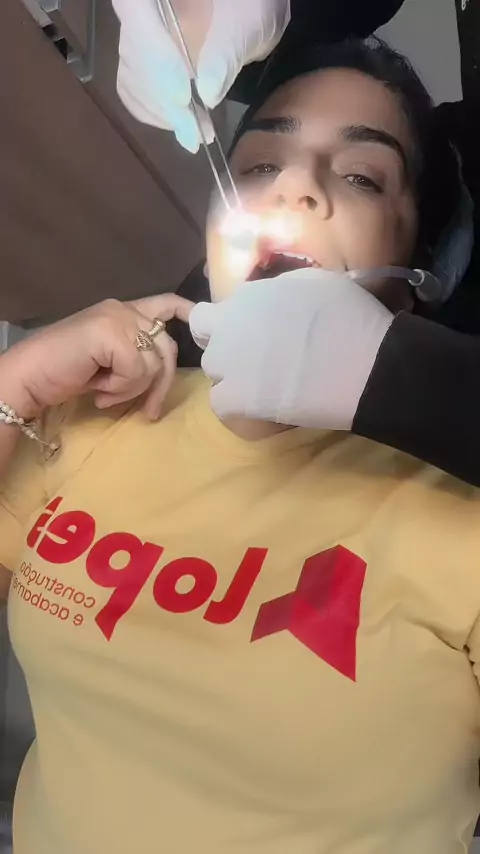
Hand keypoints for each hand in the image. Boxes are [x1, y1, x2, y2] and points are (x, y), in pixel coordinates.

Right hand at [0, 295, 192, 421]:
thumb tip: (165, 372)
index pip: (165, 304)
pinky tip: (98, 390)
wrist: (28, 378)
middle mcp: (122, 309)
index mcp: (122, 311)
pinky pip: (138, 371)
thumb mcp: (110, 364)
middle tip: (149, 412)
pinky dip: (121, 388)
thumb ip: (136, 357)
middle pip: (166, 348)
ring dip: (132, 389)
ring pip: (153, 363)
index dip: (188, 313)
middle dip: (161, 385)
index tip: (204, 329)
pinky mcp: (109, 333)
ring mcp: (116, 318)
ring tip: (105, 394)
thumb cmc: (64, 373)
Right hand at [112, 0, 289, 151]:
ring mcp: (137, 37)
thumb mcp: (244, 25)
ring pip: (132, 78)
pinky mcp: (139, 63)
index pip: (135, 12)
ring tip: (197, 133)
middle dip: (165, 100)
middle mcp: (139, 12)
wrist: (246, 16)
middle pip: (134, 56)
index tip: (183, 96)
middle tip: (196, 133)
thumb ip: (225, 53)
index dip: (155, 57)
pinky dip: (154, 114)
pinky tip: (181, 126)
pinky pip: (132, 91)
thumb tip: (207, 94)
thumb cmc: (249, 11)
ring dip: (162, 113)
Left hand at [189, 269, 393, 430]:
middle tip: (260, 363)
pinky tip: (263, 407)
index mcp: (245, 299)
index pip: (207, 316)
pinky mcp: (236, 398)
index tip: (247, 336)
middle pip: (211, 346)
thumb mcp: (313, 283)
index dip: (224, 328)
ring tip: (268, 387)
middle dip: (229, 353)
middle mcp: (229, 327)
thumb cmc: (350, 318)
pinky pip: (222, 404)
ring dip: (235, 380)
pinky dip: (239, 408)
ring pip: (216, 375)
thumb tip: (270, 300)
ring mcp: (229, 364)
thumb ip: (278, 290)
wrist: (365, 363)